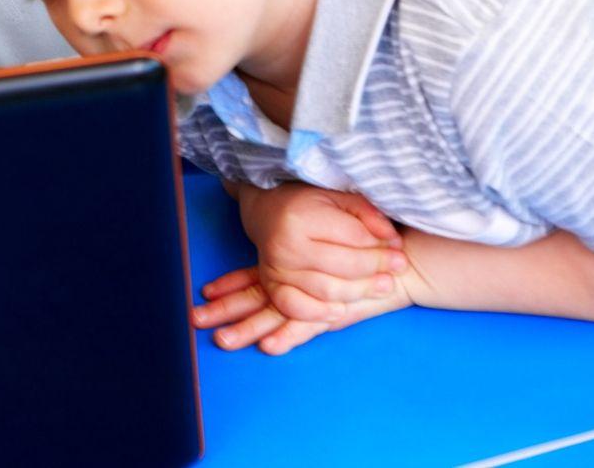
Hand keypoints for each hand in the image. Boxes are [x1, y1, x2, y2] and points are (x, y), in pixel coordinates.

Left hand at [192, 264, 410, 354]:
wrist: (399, 260)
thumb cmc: (360, 250)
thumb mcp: (326, 245)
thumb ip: (300, 252)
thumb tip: (274, 249)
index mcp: (291, 267)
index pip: (252, 277)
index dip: (229, 284)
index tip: (204, 293)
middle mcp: (298, 282)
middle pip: (254, 297)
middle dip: (224, 310)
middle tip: (194, 319)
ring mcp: (314, 298)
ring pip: (273, 314)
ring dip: (247, 328)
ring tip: (222, 340)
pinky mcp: (334, 312)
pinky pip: (307, 325)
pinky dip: (289, 336)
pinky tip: (270, 346)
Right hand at [235, 183, 405, 322]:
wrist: (266, 212)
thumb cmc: (308, 203)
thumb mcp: (338, 197)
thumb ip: (367, 214)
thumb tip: (393, 241)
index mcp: (302, 217)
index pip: (353, 237)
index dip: (381, 245)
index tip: (399, 248)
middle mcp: (286, 245)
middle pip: (344, 266)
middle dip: (377, 268)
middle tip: (399, 267)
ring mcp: (277, 268)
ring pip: (328, 291)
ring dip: (361, 292)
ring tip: (383, 286)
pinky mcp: (272, 286)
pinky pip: (297, 308)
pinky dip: (321, 313)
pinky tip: (342, 309)